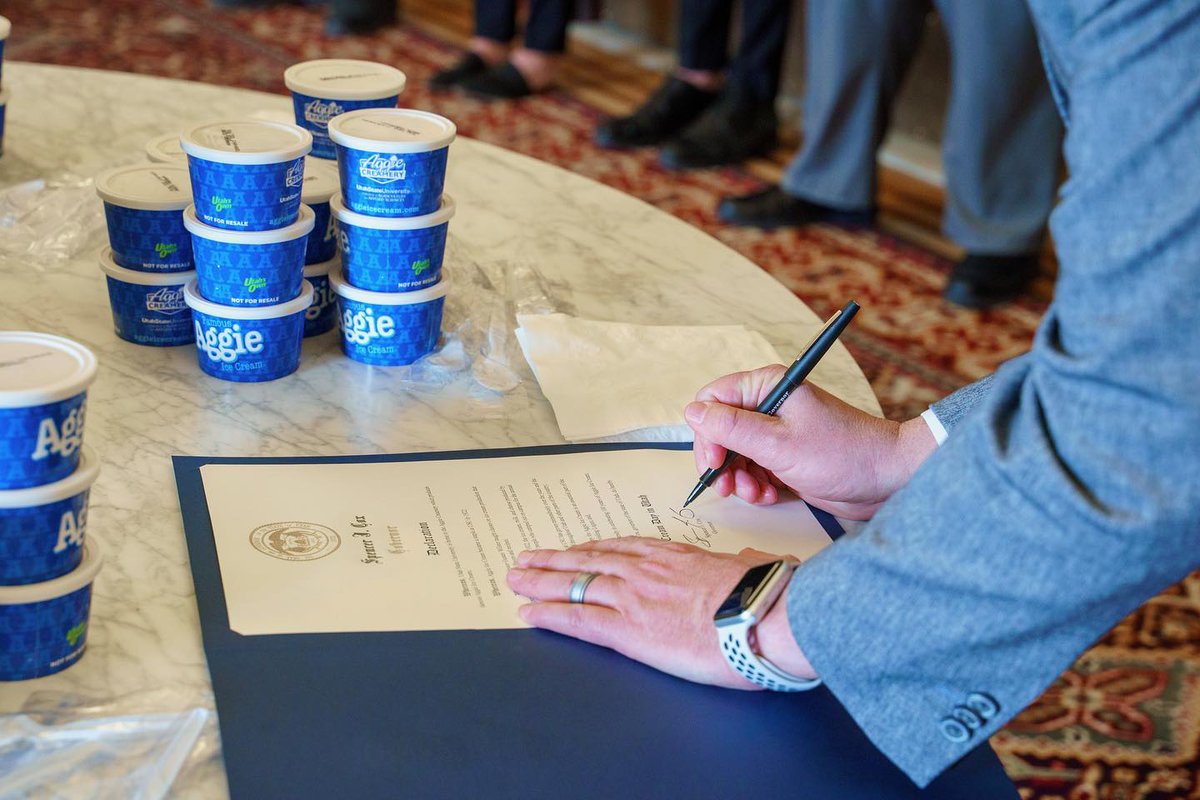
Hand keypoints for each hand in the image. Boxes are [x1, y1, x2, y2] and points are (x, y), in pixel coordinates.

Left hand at [506, 537, 814, 688]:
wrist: (764, 615)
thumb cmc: (766, 598)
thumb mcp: (751, 572)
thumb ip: (740, 570)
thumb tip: (750, 568)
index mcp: (677, 557)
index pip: (623, 549)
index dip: (593, 550)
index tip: (575, 550)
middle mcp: (648, 571)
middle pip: (590, 561)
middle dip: (556, 560)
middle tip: (527, 559)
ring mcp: (634, 598)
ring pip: (576, 584)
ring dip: (541, 582)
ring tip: (516, 579)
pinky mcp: (629, 630)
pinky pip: (578, 620)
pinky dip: (549, 615)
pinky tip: (528, 614)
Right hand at [685, 365, 936, 518]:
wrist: (887, 478)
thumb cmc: (844, 454)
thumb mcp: (779, 444)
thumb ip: (732, 428)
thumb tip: (692, 412)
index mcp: (767, 387)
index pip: (713, 400)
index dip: (706, 432)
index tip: (714, 460)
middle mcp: (769, 406)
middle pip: (719, 430)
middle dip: (720, 461)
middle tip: (726, 486)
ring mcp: (776, 432)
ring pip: (733, 454)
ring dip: (737, 478)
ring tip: (754, 493)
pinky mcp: (784, 456)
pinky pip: (752, 469)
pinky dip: (754, 485)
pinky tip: (768, 495)